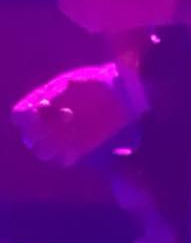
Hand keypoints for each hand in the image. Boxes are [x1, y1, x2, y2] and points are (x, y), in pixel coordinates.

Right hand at [12, 63, 133, 165]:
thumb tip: (37, 108)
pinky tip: (78, 140)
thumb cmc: (95, 82)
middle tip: (63, 116)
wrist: (120, 92)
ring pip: (42, 151)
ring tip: (70, 128)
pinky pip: (63, 160)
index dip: (25, 117)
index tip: (40, 109)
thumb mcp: (72, 83)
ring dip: (51, 143)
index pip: (19, 116)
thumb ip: (54, 95)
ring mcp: (62, 136)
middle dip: (39, 131)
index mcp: (43, 104)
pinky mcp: (77, 148)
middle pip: (28, 137)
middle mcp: (48, 123)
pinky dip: (66, 152)